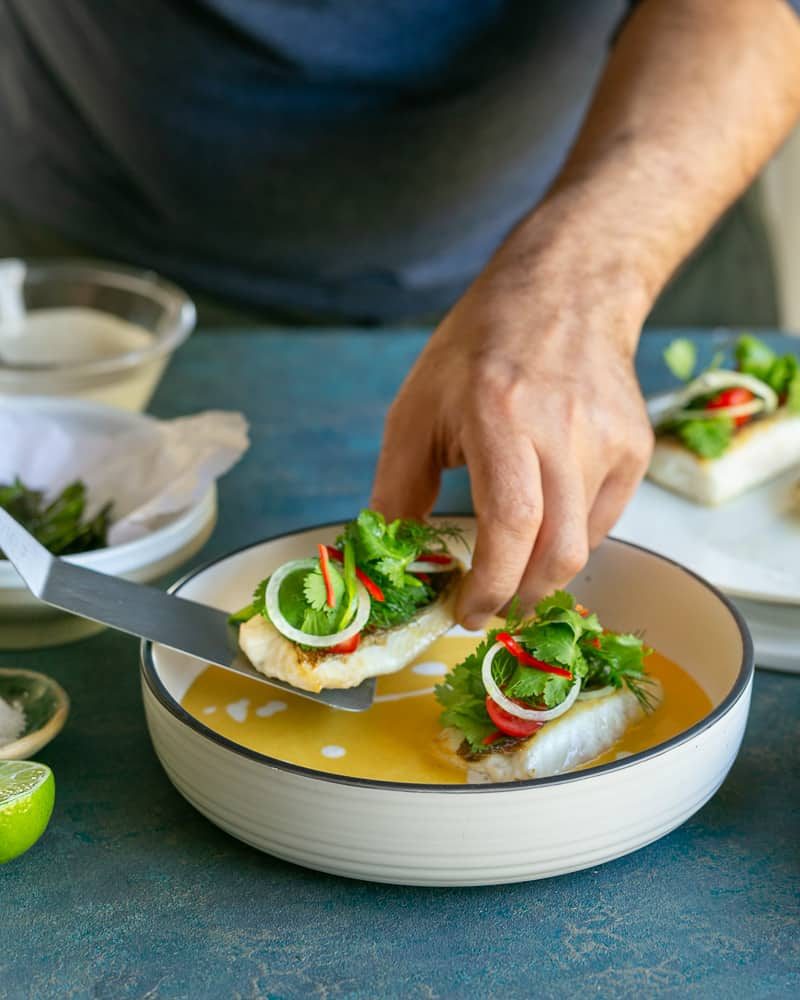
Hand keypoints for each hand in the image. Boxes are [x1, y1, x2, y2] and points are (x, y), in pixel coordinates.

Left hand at [370, 213, 654, 627]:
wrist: (565, 293)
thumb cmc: (480, 349)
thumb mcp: (418, 407)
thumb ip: (399, 486)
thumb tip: (388, 557)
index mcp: (501, 415)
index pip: (512, 523)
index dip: (490, 582)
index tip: (466, 611)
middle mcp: (565, 429)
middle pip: (558, 550)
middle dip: (517, 596)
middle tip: (486, 605)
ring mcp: (609, 440)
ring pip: (584, 545)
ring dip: (541, 576)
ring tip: (511, 570)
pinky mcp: (635, 448)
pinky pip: (603, 521)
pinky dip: (568, 540)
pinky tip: (544, 525)